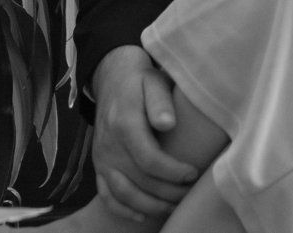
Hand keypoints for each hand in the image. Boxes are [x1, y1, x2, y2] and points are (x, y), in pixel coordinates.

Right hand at [90, 45, 197, 219]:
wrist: (112, 78)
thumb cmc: (141, 79)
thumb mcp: (154, 81)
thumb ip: (161, 102)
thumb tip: (168, 124)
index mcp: (124, 125)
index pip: (149, 160)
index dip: (173, 172)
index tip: (193, 173)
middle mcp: (109, 146)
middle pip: (139, 181)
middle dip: (167, 193)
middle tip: (189, 193)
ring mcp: (101, 158)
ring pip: (122, 194)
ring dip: (149, 206)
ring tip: (173, 206)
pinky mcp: (99, 165)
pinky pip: (106, 195)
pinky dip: (123, 210)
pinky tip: (144, 215)